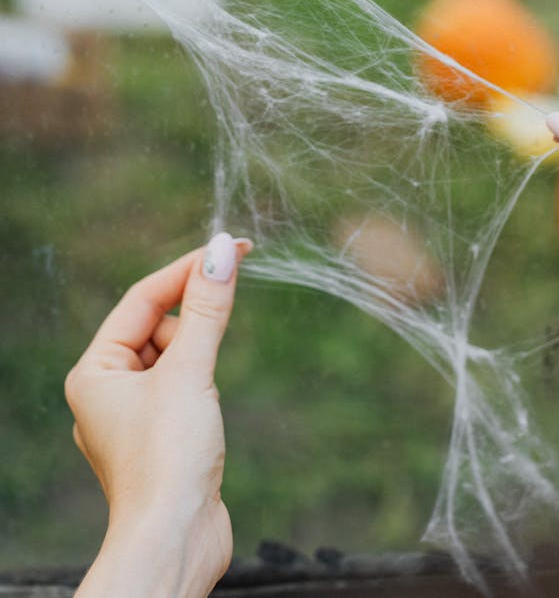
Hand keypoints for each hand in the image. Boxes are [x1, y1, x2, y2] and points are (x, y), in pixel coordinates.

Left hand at [66, 232, 251, 597]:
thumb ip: (209, 309)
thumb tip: (224, 252)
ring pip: (175, 357)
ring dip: (199, 360)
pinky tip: (205, 415)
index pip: (143, 297)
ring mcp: (133, 416)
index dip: (188, 269)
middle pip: (159, 325)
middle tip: (218, 331)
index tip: (233, 248)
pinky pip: (183, 386)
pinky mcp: (160, 438)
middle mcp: (106, 391)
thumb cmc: (168, 459)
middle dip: (194, 324)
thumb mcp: (190, 371)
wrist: (175, 541)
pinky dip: (201, 385)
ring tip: (200, 402)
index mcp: (94, 371)